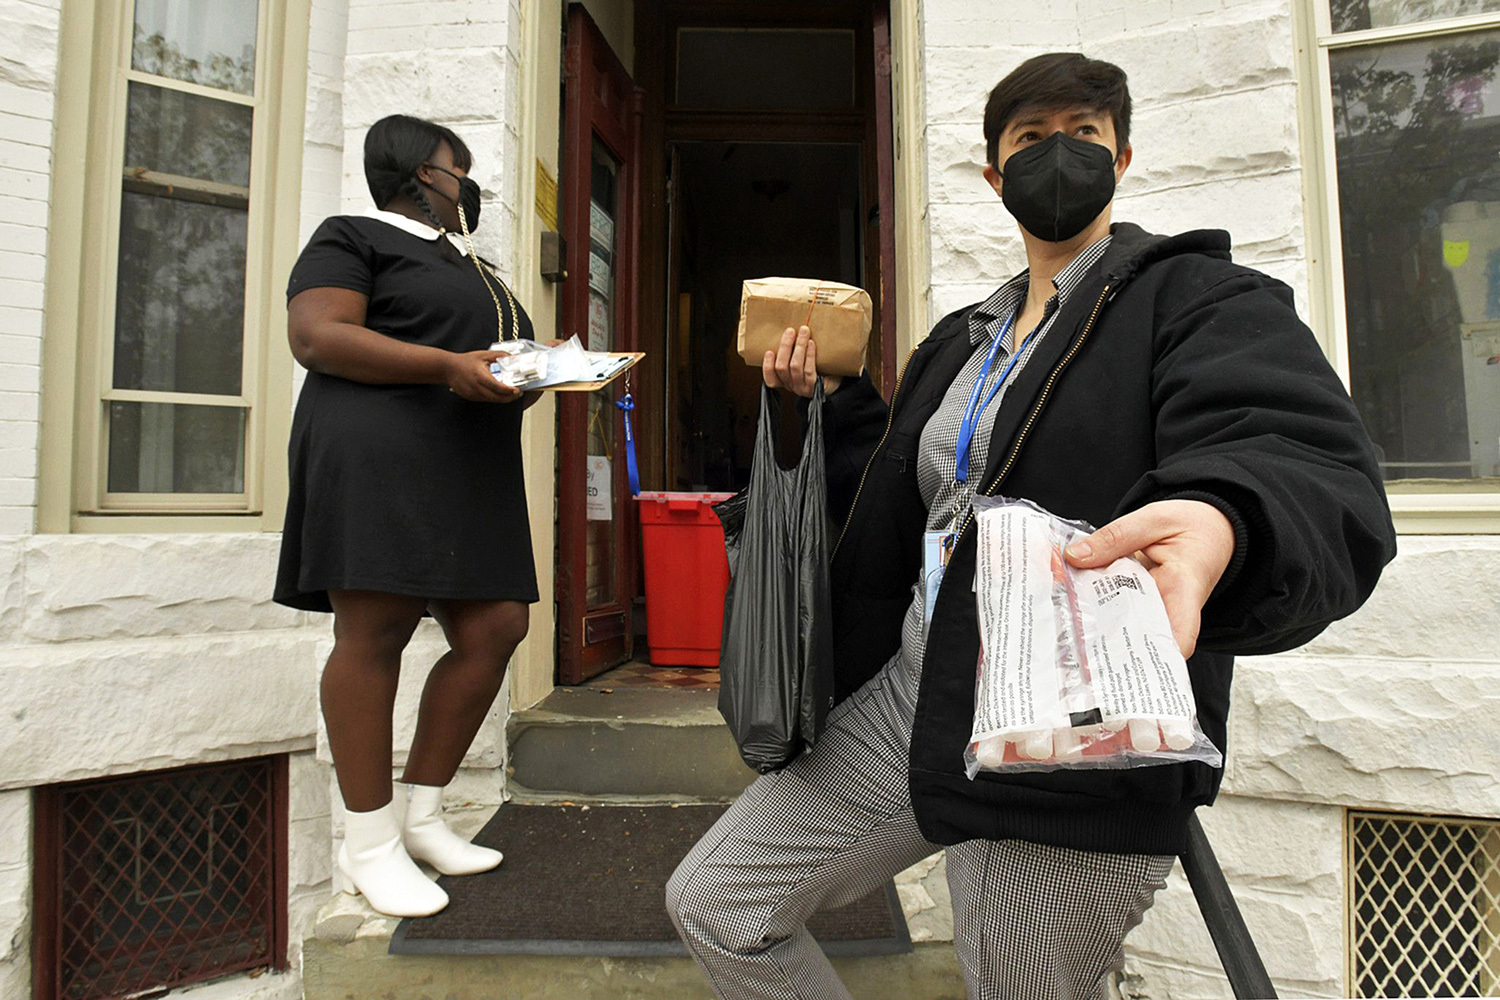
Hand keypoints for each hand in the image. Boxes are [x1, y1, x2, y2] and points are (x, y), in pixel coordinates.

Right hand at [445, 350, 522, 402]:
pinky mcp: (471, 398)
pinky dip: (494, 397)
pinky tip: (499, 393)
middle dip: (510, 397)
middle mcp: (476, 387)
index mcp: (480, 376)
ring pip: (492, 400)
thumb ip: (500, 355)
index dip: (509, 390)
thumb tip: (515, 358)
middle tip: (518, 393)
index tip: (518, 390)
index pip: (497, 387)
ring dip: (503, 398)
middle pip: (496, 397)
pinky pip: (486, 399)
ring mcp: (473, 394)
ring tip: (511, 393)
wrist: (448, 368)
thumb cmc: (466, 361)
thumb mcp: (484, 354)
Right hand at [762, 325, 842, 397]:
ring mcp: (803, 388)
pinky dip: (809, 355)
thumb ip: (792, 351)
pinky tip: (811, 343)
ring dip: (799, 346)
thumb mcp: (802, 360)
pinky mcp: (815, 387)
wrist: (837, 379)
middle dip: (785, 346)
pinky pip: (809, 370)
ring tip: (804, 331)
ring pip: (795, 366)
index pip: (771, 379)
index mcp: (785, 381)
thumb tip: (788, 330)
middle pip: (781, 367)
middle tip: (790, 331)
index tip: (769, 351)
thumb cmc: (818, 367)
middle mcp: (791, 386)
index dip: (767, 366)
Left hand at [1063, 499, 1234, 657]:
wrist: (1210, 528)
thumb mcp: (1155, 520)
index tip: (1123, 662)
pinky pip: (1115, 611)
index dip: (1154, 656)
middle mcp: (1170, 609)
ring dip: (1094, 627)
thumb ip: (1116, 537)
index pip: (1178, 635)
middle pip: (1139, 638)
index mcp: (1183, 589)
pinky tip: (1067, 603)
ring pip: (1123, 627)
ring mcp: (1153, 610)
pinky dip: (1093, 607)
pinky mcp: (1138, 604)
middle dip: (1107, 645)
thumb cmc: (1191, 525)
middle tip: (1072, 642)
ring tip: (1061, 628)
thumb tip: (1075, 556)